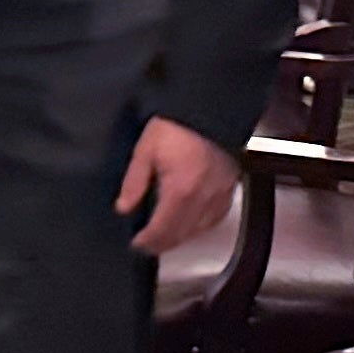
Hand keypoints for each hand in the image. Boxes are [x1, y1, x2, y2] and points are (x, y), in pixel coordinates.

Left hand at [117, 118, 241, 259]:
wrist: (210, 108)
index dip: (147, 242)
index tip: (136, 244)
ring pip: (199, 231)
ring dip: (180, 237)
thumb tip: (124, 207)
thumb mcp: (145, 150)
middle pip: (181, 235)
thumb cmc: (178, 125)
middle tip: (147, 244)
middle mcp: (202, 199)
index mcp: (180, 191)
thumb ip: (134, 182)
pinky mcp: (229, 190)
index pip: (162, 231)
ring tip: (165, 235)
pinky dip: (200, 226)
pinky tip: (190, 223)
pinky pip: (215, 219)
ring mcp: (219, 196)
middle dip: (161, 244)